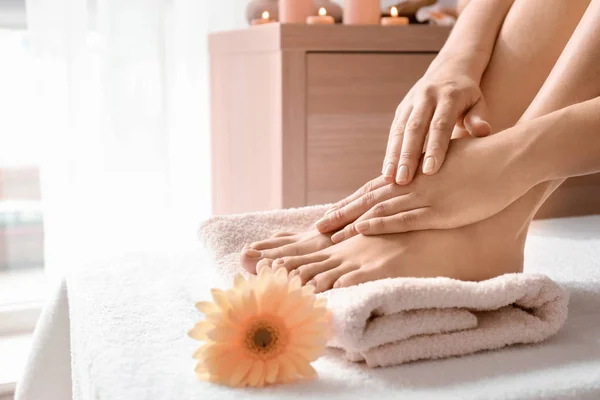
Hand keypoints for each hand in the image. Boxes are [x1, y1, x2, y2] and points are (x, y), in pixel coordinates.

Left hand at [317, 134, 536, 241]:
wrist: (510, 156)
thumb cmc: (481, 160)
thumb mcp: (448, 167)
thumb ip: (430, 178)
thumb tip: (421, 184)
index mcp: (412, 177)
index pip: (373, 190)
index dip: (350, 204)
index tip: (330, 215)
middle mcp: (412, 186)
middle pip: (368, 200)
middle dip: (340, 214)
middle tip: (316, 228)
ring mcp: (424, 197)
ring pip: (379, 210)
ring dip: (351, 222)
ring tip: (328, 233)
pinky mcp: (441, 210)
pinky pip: (405, 218)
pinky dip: (381, 223)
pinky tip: (362, 227)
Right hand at [383, 59, 490, 184]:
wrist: (449, 69)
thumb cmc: (468, 95)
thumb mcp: (478, 102)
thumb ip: (478, 117)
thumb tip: (482, 132)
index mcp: (449, 96)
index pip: (440, 124)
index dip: (434, 147)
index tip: (430, 171)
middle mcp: (426, 96)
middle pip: (415, 128)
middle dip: (408, 155)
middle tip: (404, 180)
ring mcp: (411, 102)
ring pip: (400, 130)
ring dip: (394, 155)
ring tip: (390, 178)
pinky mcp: (401, 108)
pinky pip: (394, 131)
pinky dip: (390, 151)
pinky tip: (387, 170)